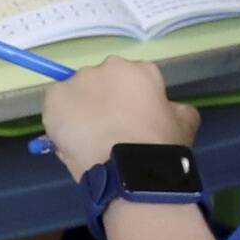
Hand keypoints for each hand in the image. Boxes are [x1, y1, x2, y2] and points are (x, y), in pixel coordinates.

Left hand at [37, 56, 194, 176]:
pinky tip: (72, 140)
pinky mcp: (55, 97)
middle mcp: (108, 67)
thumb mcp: (185, 124)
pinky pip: (55, 106)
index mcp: (141, 70)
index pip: (133, 81)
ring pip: (77, 93)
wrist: (131, 172)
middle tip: (109, 131)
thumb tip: (169, 109)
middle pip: (103, 82)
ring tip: (89, 141)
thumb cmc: (161, 149)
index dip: (130, 103)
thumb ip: (176, 109)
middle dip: (104, 102)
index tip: (131, 123)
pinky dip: (60, 120)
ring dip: (81, 111)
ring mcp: (79, 80)